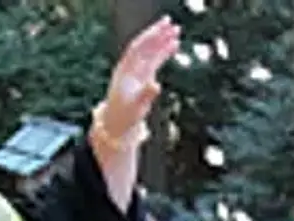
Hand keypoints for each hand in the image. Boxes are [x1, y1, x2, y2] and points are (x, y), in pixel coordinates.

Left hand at [101, 16, 179, 140]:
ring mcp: (137, 71)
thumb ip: (146, 95)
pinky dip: (163, 51)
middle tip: (172, 23)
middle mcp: (131, 68)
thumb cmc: (126, 117)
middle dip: (157, 33)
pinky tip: (174, 45)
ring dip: (162, 40)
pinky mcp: (142, 76)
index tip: (163, 29)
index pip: (139, 49)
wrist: (117, 124)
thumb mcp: (137, 108)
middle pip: (144, 45)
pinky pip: (154, 59)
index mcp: (126, 71)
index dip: (150, 38)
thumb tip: (156, 85)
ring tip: (176, 31)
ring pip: (150, 51)